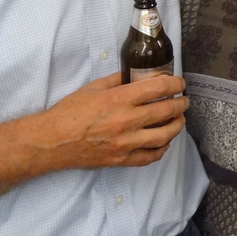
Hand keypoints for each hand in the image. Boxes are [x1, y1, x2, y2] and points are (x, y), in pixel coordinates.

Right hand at [34, 73, 189, 170]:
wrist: (52, 141)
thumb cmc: (70, 111)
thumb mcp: (94, 87)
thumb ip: (119, 80)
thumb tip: (139, 75)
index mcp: (119, 99)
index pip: (158, 88)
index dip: (175, 84)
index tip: (180, 83)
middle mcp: (126, 121)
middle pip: (166, 111)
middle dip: (181, 104)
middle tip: (184, 100)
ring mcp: (125, 143)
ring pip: (164, 136)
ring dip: (177, 126)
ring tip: (179, 119)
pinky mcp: (122, 160)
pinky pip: (150, 156)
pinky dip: (162, 148)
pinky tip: (164, 141)